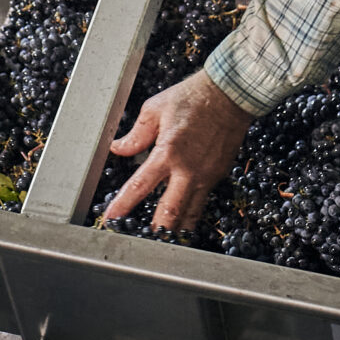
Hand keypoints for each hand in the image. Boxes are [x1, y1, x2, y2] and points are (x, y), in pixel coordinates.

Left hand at [104, 70, 251, 230]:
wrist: (228, 95)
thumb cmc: (192, 97)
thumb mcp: (155, 109)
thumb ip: (136, 135)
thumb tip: (118, 149)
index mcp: (168, 152)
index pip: (140, 186)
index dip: (123, 204)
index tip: (111, 218)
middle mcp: (187, 170)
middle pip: (169, 213)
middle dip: (155, 232)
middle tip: (140, 243)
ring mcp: (205, 176)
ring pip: (189, 215)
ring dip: (175, 231)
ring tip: (162, 244)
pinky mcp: (217, 176)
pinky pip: (202, 203)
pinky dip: (191, 215)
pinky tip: (182, 223)